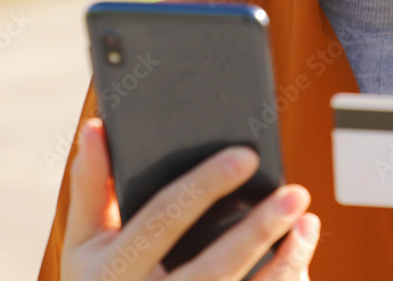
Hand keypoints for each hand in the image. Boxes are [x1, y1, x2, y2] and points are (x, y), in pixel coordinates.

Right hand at [61, 117, 319, 280]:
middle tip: (295, 193)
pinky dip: (284, 278)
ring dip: (283, 260)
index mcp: (116, 269)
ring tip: (308, 221)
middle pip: (213, 266)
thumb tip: (96, 127)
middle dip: (257, 229)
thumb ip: (91, 187)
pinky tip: (301, 250)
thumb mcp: (85, 242)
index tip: (246, 155)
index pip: (163, 220)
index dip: (204, 186)